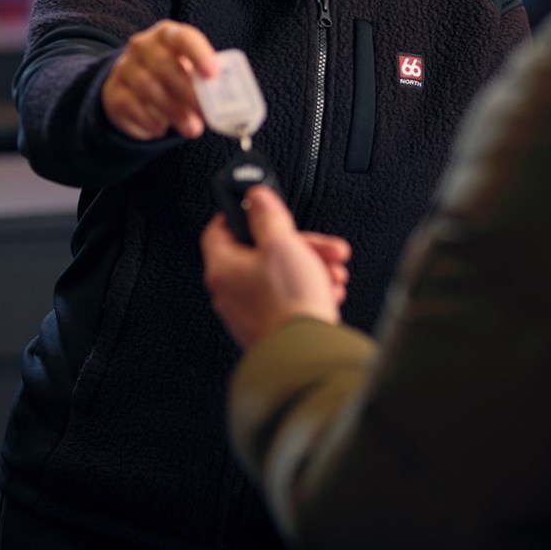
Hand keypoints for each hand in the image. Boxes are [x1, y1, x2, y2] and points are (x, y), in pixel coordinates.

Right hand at [102, 21, 220, 139]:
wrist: (134, 90)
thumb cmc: (172, 77)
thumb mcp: (189, 73)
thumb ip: (204, 81)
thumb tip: (224, 102)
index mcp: (167, 35)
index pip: (182, 37)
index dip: (198, 54)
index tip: (212, 74)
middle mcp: (142, 46)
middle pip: (165, 65)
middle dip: (188, 91)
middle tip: (206, 112)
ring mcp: (125, 68)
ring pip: (148, 87)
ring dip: (174, 111)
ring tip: (193, 129)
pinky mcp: (114, 92)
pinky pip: (131, 105)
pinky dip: (149, 120)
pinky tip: (162, 130)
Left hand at [203, 186, 350, 350]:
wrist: (306, 352)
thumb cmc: (289, 302)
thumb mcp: (281, 243)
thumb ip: (267, 215)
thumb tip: (256, 197)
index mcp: (222, 268)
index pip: (218, 229)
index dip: (240, 213)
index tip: (261, 208)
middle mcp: (229, 292)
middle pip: (260, 253)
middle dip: (298, 245)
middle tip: (320, 246)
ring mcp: (248, 313)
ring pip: (278, 276)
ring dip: (309, 267)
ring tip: (332, 271)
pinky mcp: (268, 328)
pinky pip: (287, 299)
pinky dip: (307, 290)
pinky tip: (328, 291)